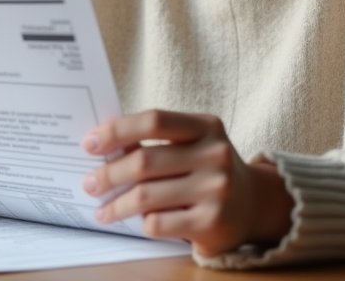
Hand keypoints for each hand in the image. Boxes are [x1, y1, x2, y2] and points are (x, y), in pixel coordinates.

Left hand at [80, 109, 292, 255]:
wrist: (255, 204)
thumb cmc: (208, 169)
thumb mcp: (192, 145)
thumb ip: (156, 142)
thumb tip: (102, 147)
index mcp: (206, 126)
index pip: (154, 120)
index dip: (117, 130)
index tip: (89, 143)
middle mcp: (215, 155)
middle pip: (145, 161)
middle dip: (108, 174)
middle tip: (89, 183)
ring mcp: (216, 190)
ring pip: (147, 196)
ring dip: (116, 205)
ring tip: (100, 209)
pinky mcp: (212, 223)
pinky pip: (159, 223)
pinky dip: (141, 222)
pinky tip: (135, 222)